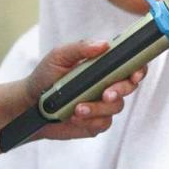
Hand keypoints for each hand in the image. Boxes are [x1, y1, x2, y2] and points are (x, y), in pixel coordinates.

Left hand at [25, 40, 145, 140]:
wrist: (30, 104)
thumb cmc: (45, 76)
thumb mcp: (59, 56)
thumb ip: (81, 48)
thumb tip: (104, 44)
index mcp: (102, 66)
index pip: (130, 65)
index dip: (139, 69)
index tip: (135, 74)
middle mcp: (107, 84)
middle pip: (129, 87)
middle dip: (120, 90)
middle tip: (106, 94)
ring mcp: (102, 104)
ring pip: (116, 107)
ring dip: (97, 108)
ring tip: (77, 108)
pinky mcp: (95, 122)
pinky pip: (104, 123)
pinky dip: (90, 119)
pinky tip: (74, 116)